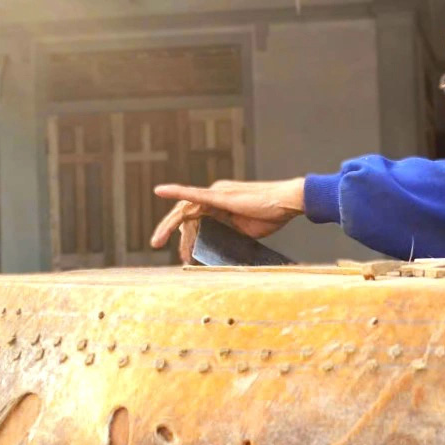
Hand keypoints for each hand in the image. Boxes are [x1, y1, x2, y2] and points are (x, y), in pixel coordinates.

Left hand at [151, 178, 305, 262]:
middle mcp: (214, 193)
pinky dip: (176, 191)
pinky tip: (160, 190)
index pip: (193, 217)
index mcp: (219, 202)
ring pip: (185, 209)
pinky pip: (194, 194)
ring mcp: (217, 193)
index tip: (182, 253)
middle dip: (169, 231)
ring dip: (168, 225)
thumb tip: (214, 246)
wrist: (287, 203)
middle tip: (157, 245)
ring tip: (157, 241)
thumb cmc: (271, 215)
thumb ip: (227, 233)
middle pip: (184, 214)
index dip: (183, 235)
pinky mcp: (221, 195)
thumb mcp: (243, 230)